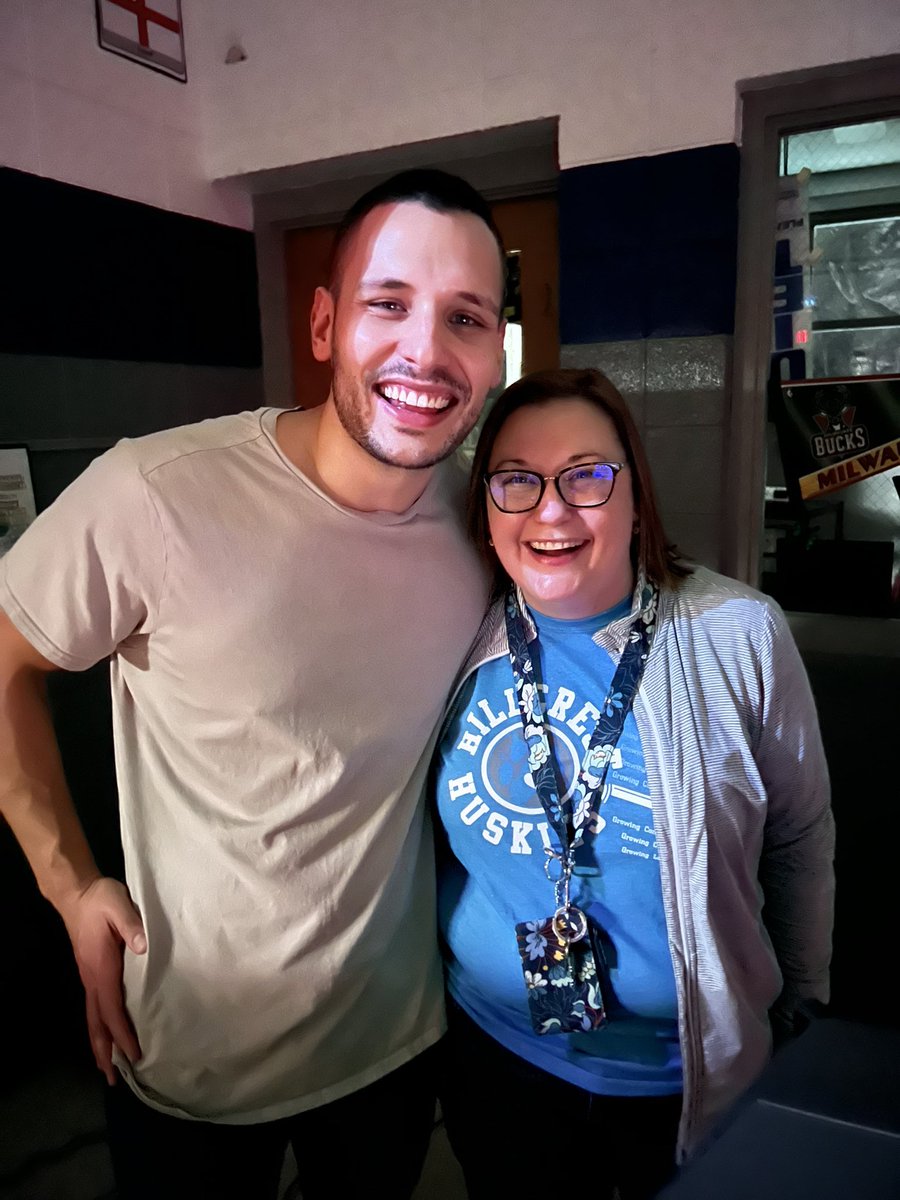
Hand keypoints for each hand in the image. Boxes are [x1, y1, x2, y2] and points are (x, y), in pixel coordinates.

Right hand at [61, 877, 146, 1084]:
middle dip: (105, 1051)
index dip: (123, 1033)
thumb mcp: (118, 905)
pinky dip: (100, 1027)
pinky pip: (95, 1008)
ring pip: (93, 1018)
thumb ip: (131, 924)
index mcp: (101, 969)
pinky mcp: (91, 973)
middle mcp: (92, 979)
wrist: (77, 894)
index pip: (112, 1009)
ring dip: (100, 1044)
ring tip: (108, 1068)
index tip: (134, 1054)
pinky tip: (106, 1033)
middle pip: (97, 1023)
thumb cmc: (100, 900)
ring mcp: (89, 978)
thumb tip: (142, 946)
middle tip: (114, 1079)